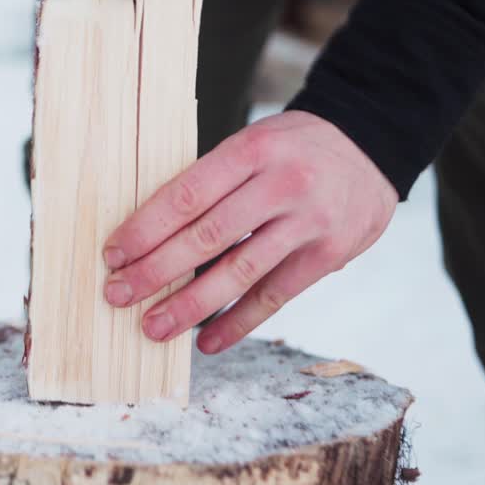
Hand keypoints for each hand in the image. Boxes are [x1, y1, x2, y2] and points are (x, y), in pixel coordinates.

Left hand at [102, 111, 397, 353]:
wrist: (371, 144)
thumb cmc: (293, 147)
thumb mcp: (254, 143)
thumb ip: (214, 181)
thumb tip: (151, 235)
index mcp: (252, 149)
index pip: (187, 195)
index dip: (145, 228)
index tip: (113, 255)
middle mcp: (282, 184)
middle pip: (207, 236)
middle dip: (156, 271)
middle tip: (118, 295)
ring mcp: (308, 221)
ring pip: (240, 272)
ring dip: (191, 305)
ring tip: (153, 327)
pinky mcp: (329, 254)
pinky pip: (276, 295)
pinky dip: (238, 322)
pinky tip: (207, 341)